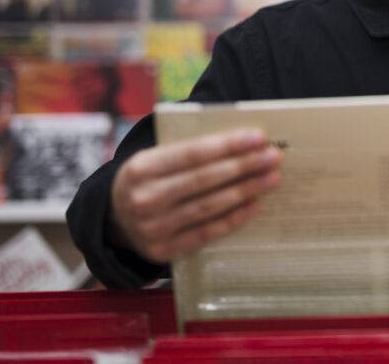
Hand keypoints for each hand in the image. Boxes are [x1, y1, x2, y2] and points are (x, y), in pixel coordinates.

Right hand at [109, 129, 282, 262]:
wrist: (114, 220)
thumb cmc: (148, 180)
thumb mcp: (155, 159)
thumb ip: (190, 150)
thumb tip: (242, 141)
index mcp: (141, 168)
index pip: (192, 153)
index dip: (228, 145)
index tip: (259, 137)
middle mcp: (144, 198)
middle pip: (204, 179)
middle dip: (244, 166)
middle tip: (274, 157)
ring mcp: (152, 228)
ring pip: (208, 206)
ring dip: (245, 191)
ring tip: (272, 178)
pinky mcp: (163, 251)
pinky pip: (205, 233)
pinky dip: (232, 219)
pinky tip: (255, 206)